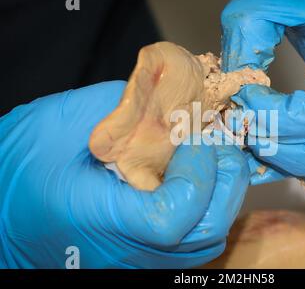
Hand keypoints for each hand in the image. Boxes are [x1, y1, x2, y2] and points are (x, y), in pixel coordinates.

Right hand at [0, 81, 249, 267]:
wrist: (3, 211)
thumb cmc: (20, 166)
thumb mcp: (65, 123)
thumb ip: (127, 110)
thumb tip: (178, 100)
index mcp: (101, 222)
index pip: (177, 216)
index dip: (199, 174)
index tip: (196, 136)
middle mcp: (126, 254)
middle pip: (204, 232)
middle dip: (224, 181)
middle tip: (215, 142)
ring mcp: (138, 262)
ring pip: (205, 239)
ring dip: (219, 193)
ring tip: (207, 156)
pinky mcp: (143, 258)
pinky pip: (192, 240)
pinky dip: (205, 206)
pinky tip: (191, 177)